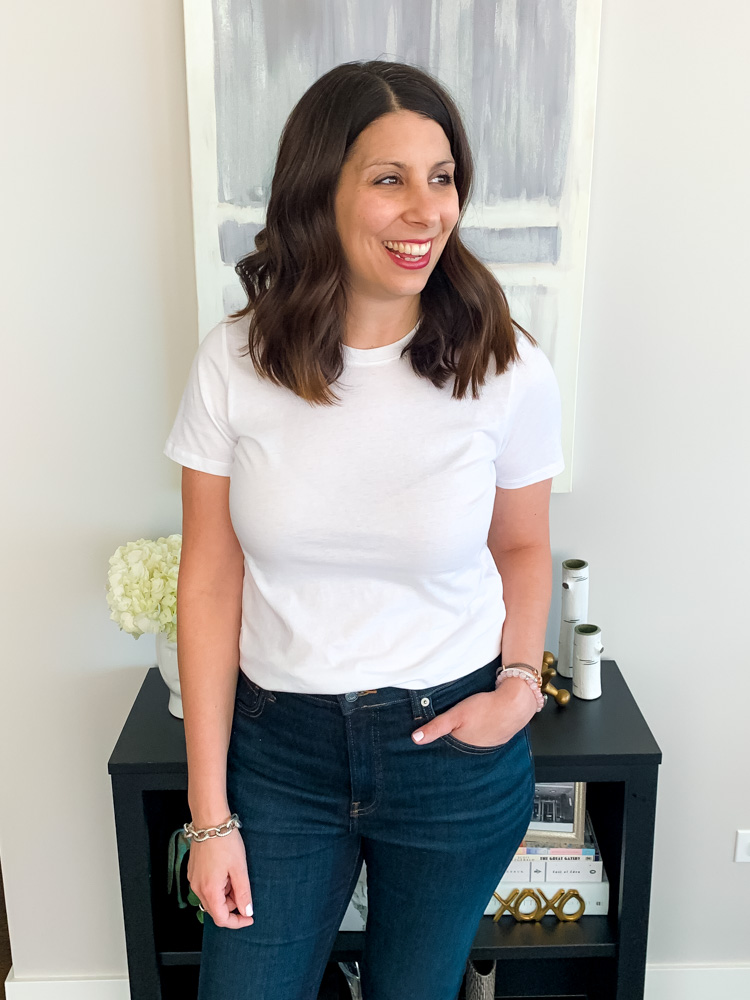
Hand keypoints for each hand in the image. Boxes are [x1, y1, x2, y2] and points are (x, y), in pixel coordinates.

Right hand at [186, 827, 253, 928]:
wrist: (209, 821)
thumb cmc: (225, 842)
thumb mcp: (239, 869)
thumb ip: (243, 893)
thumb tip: (247, 911)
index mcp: (209, 890)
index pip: (221, 919)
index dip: (237, 922)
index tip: (249, 917)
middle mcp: (197, 888)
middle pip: (215, 909)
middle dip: (232, 905)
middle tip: (243, 887)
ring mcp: (193, 879)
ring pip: (211, 897)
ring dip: (225, 893)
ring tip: (234, 874)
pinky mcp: (193, 871)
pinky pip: (206, 886)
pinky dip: (218, 885)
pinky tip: (226, 870)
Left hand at [411, 677, 537, 746]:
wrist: (515, 704)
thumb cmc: (486, 708)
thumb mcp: (456, 714)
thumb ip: (436, 727)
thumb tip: (415, 739)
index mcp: (462, 747)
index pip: (445, 749)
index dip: (437, 743)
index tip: (430, 740)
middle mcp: (475, 750)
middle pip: (458, 746)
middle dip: (451, 740)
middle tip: (450, 729)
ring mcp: (488, 745)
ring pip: (471, 742)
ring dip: (466, 736)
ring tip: (465, 726)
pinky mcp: (497, 738)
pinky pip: (483, 738)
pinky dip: (479, 733)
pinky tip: (479, 724)